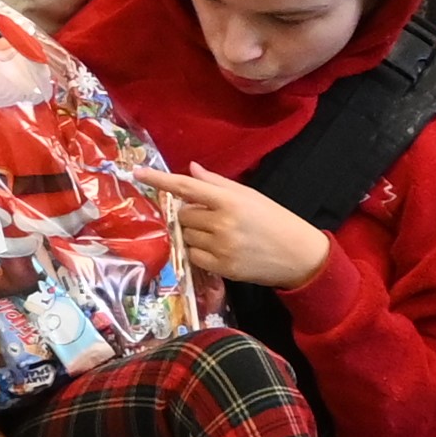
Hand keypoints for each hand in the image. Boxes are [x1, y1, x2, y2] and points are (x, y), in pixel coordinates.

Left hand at [153, 164, 330, 294]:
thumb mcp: (249, 195)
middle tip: (214, 217)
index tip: (137, 172)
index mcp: (229, 200)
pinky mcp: (221, 267)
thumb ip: (217, 183)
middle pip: (182, 214)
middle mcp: (222, 223)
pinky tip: (219, 249)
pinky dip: (199, 251)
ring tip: (221, 233)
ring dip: (194, 233)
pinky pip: (193, 255)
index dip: (159, 179)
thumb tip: (191, 169)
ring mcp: (220, 247)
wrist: (298, 254)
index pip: (186, 187)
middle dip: (191, 214)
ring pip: (186, 235)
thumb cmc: (274, 219)